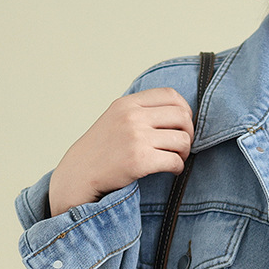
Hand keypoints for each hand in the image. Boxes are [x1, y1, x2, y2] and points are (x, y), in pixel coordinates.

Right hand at [48, 87, 194, 216]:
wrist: (80, 174)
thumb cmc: (102, 149)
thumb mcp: (116, 118)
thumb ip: (141, 111)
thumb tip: (180, 112)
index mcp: (128, 104)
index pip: (170, 95)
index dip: (184, 110)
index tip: (182, 125)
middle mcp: (132, 117)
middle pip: (182, 116)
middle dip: (189, 133)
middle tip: (182, 145)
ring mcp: (136, 138)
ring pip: (182, 140)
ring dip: (184, 152)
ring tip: (176, 158)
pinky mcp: (140, 160)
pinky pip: (175, 161)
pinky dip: (178, 168)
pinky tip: (172, 170)